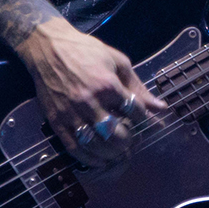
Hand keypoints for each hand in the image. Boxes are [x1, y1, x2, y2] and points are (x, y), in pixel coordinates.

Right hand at [14, 19, 165, 165]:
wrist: (47, 47)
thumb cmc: (86, 51)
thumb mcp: (117, 61)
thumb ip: (138, 87)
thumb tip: (160, 108)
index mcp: (108, 85)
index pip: (135, 112)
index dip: (144, 120)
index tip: (144, 121)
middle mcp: (90, 102)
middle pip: (116, 134)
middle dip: (128, 140)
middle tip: (131, 139)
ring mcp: (71, 113)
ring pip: (96, 145)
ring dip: (111, 153)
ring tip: (118, 151)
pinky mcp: (57, 121)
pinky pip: (74, 147)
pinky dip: (89, 159)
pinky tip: (99, 160)